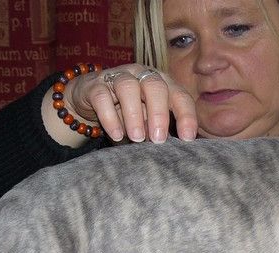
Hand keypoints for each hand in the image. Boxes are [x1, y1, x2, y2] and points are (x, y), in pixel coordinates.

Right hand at [61, 64, 197, 143]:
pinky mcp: (95, 85)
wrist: (90, 99)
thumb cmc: (128, 111)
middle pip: (155, 86)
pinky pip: (102, 97)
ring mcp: (118, 77)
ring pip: (128, 88)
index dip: (186, 115)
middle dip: (159, 114)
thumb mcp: (148, 121)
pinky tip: (116, 135)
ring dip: (134, 115)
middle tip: (158, 140)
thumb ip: (160, 129)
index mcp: (162, 83)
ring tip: (137, 138)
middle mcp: (142, 75)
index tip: (187, 138)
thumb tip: (174, 151)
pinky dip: (110, 117)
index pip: (180, 95)